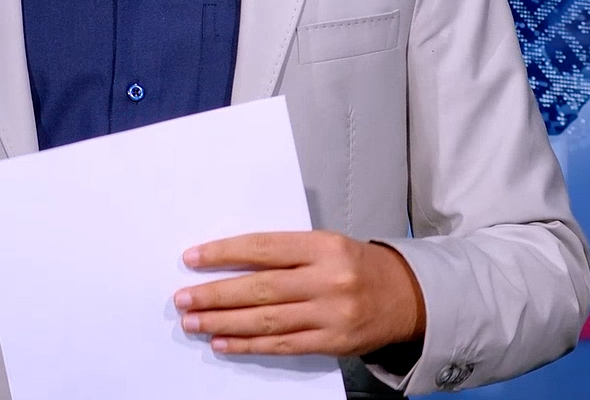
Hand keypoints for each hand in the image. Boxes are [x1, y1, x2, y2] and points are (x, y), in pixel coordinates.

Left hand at [172, 231, 425, 356]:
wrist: (406, 297)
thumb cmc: (356, 266)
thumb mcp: (326, 245)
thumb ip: (285, 253)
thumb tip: (229, 263)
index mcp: (323, 246)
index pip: (263, 248)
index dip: (224, 254)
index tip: (193, 258)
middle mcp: (327, 280)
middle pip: (260, 288)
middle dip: (215, 295)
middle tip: (183, 299)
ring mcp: (330, 314)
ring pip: (266, 320)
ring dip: (224, 323)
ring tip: (194, 323)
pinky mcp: (332, 342)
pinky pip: (281, 345)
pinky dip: (248, 345)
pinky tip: (223, 343)